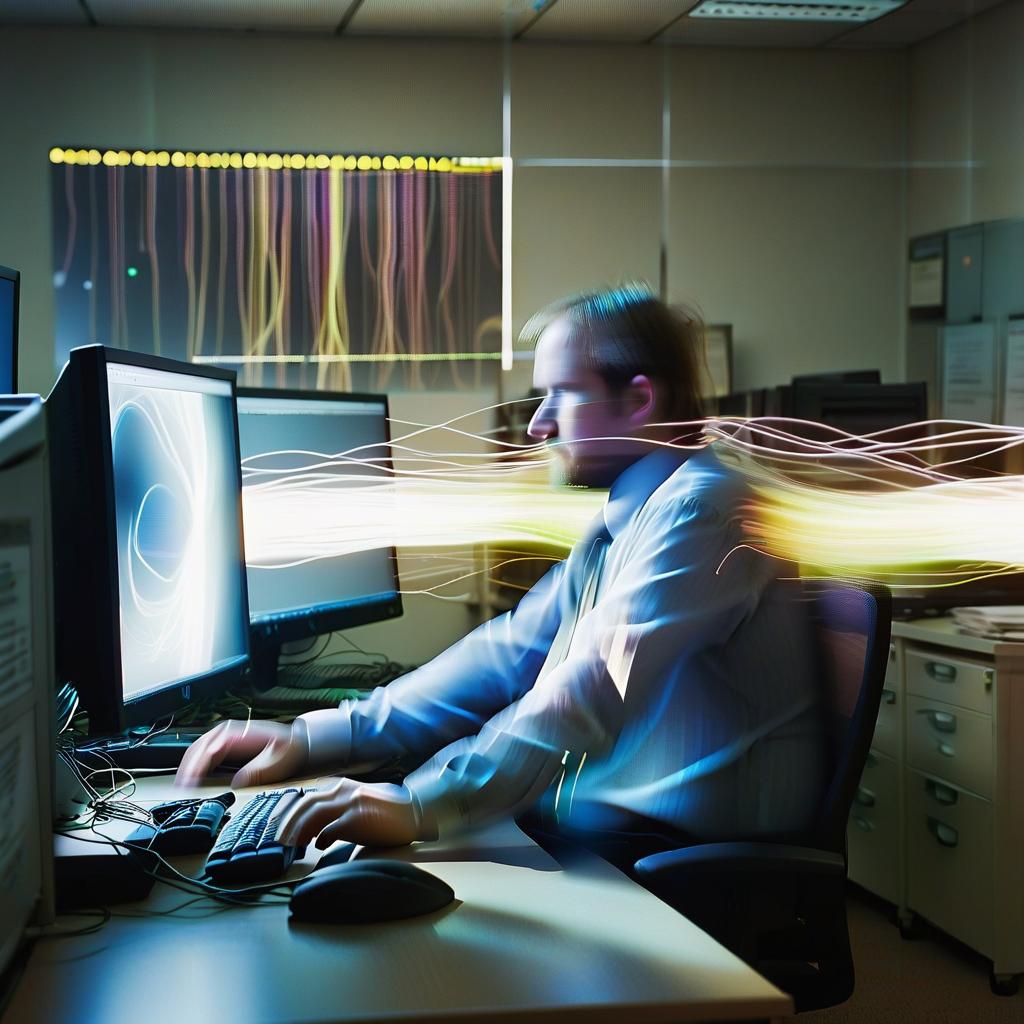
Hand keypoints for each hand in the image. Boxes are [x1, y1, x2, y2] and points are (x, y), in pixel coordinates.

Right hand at [175, 719, 308, 788]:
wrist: (296, 741)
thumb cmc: (288, 749)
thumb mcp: (278, 761)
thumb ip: (258, 771)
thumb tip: (237, 782)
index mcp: (238, 734)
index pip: (208, 749)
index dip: (196, 766)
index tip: (188, 782)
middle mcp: (227, 733)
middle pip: (197, 749)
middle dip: (186, 769)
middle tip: (180, 790)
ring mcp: (224, 738)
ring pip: (196, 751)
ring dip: (186, 768)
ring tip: (181, 788)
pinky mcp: (225, 746)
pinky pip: (203, 755)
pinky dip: (193, 767)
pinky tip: (190, 780)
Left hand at [278, 778, 419, 849]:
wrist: (415, 813)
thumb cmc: (388, 813)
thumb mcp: (359, 803)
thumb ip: (338, 809)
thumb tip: (317, 829)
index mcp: (343, 787)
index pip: (308, 798)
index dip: (291, 814)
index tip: (283, 828)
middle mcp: (345, 791)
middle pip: (306, 804)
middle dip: (289, 823)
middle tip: (282, 840)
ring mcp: (351, 803)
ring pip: (313, 814)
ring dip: (299, 831)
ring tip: (294, 845)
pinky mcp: (359, 818)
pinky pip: (331, 828)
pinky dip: (321, 838)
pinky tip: (319, 846)